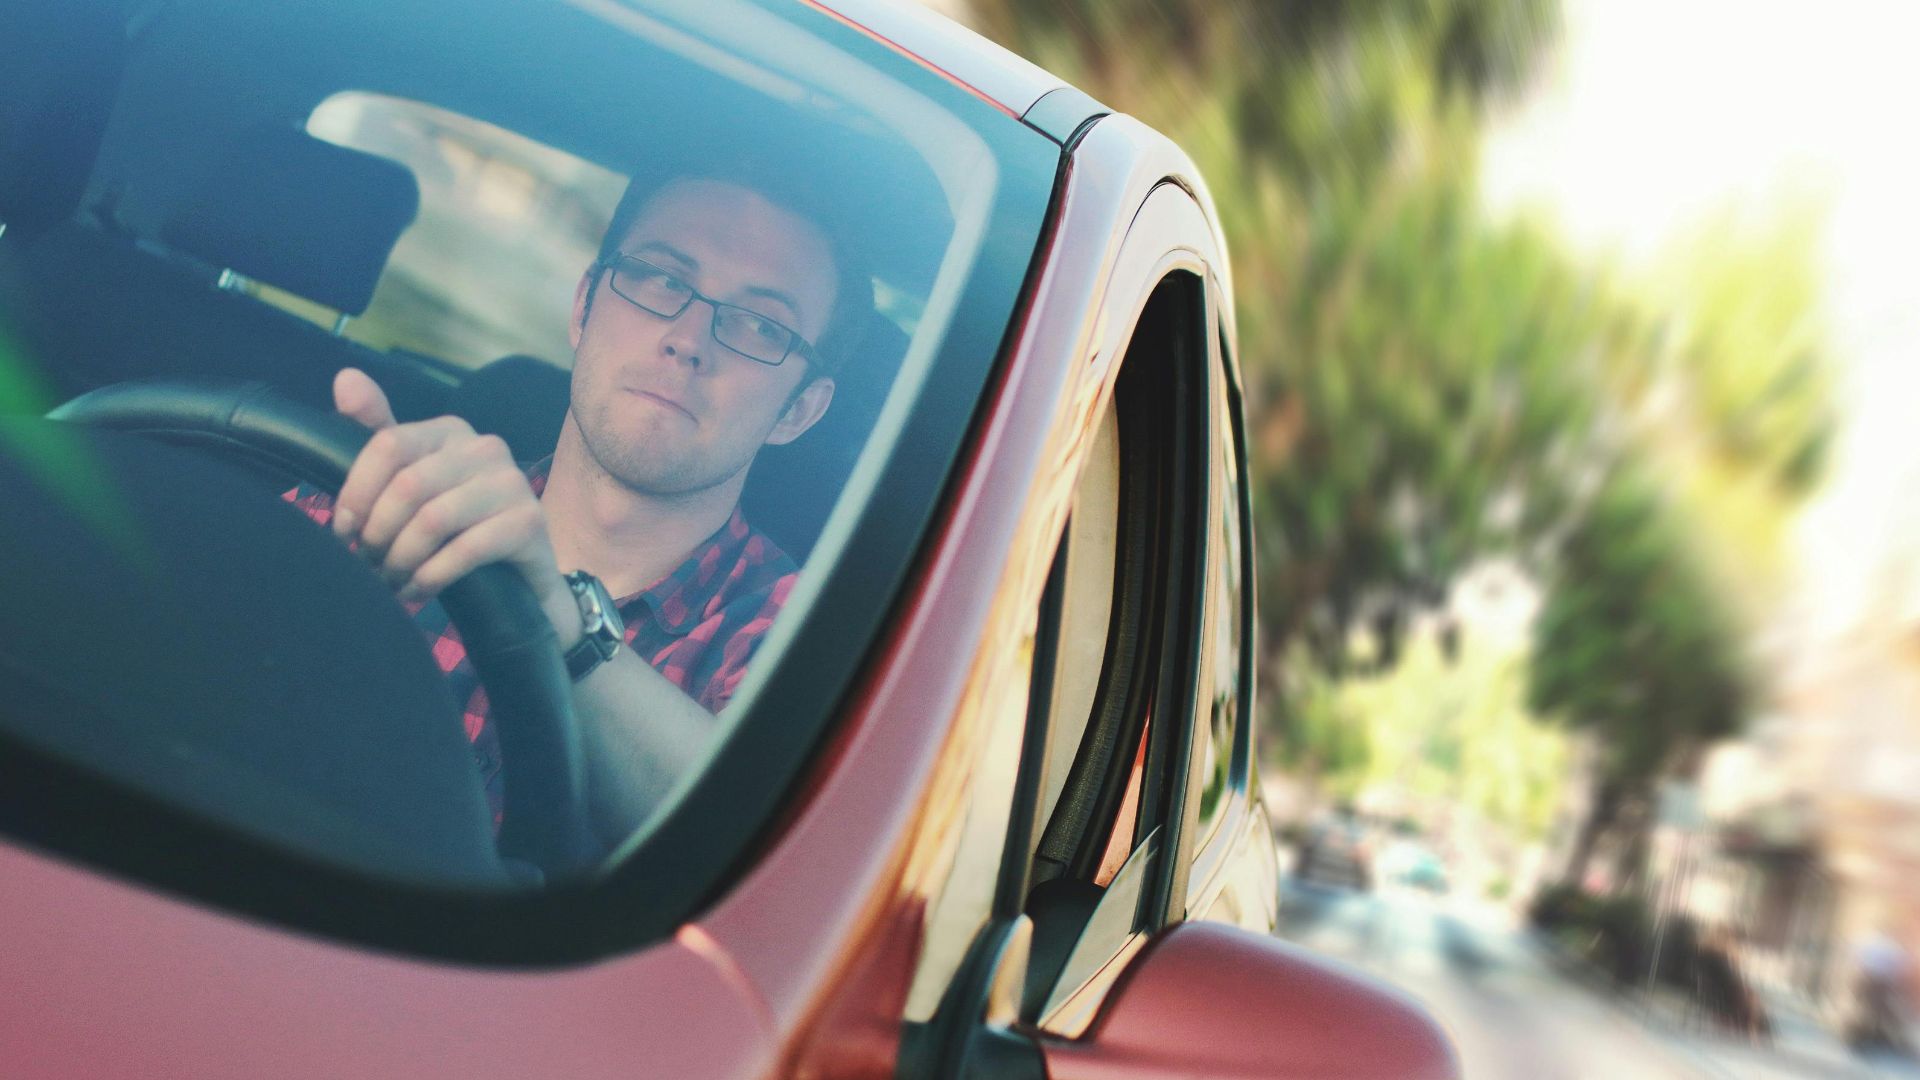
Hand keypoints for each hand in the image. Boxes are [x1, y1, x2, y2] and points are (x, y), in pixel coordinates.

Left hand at [330, 368, 575, 638]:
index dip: (356, 492)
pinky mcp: (529, 523)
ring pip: (433, 520)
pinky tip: (417, 590)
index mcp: (450, 431)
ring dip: (401, 560)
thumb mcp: (412, 483)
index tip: (344, 531)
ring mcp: (512, 483)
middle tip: (369, 563)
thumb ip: (377, 434)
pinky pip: (465, 550)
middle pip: (408, 485)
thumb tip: (344, 379)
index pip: (388, 445)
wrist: (519, 578)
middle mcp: (486, 447)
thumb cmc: (456, 528)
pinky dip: (431, 577)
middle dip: (378, 533)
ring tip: (391, 580)